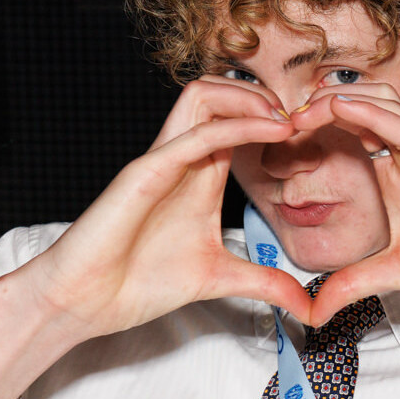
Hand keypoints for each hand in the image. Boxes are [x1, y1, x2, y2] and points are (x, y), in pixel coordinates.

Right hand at [13, 77, 311, 340]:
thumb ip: (267, 284)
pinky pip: (192, 135)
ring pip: (201, 94)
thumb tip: (309, 307)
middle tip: (306, 120)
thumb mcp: (222, 280)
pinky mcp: (142, 174)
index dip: (278, 118)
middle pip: (219, 91)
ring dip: (251, 98)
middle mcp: (182, 158)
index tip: (316, 136)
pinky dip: (238, 125)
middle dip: (267, 95)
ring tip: (289, 121)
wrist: (83, 303)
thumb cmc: (138, 283)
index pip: (238, 119)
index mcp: (200, 174)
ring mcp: (161, 160)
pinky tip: (274, 133)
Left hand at [299, 85, 399, 335]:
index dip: (311, 134)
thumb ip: (350, 286)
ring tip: (301, 111)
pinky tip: (339, 108)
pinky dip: (372, 113)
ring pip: (382, 106)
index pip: (348, 140)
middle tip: (276, 121)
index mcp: (397, 182)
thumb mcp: (392, 276)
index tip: (271, 145)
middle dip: (317, 108)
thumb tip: (310, 312)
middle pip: (360, 112)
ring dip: (339, 101)